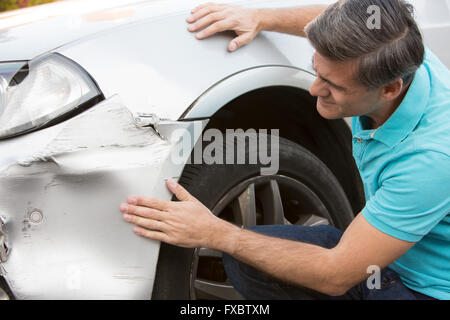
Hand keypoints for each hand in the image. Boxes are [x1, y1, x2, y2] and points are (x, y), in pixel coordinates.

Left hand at [119, 179, 238, 248]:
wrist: (211, 231)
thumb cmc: (202, 217)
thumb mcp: (191, 200)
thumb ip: (179, 191)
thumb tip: (170, 182)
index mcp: (174, 208)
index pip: (153, 203)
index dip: (141, 200)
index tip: (132, 198)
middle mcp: (170, 218)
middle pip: (148, 213)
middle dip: (134, 209)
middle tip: (124, 207)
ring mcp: (170, 229)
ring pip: (149, 224)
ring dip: (136, 220)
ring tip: (126, 217)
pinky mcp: (171, 238)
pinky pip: (155, 235)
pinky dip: (145, 233)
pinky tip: (137, 230)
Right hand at [186, 2, 261, 51]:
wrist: (257, 16)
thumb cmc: (251, 27)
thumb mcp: (247, 37)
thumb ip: (238, 42)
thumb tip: (231, 47)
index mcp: (233, 21)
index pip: (217, 26)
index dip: (206, 31)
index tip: (199, 35)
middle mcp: (228, 12)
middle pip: (210, 17)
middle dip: (199, 23)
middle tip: (190, 28)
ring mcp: (225, 7)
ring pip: (209, 9)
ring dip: (198, 14)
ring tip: (189, 19)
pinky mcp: (224, 5)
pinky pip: (211, 4)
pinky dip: (202, 6)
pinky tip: (195, 10)